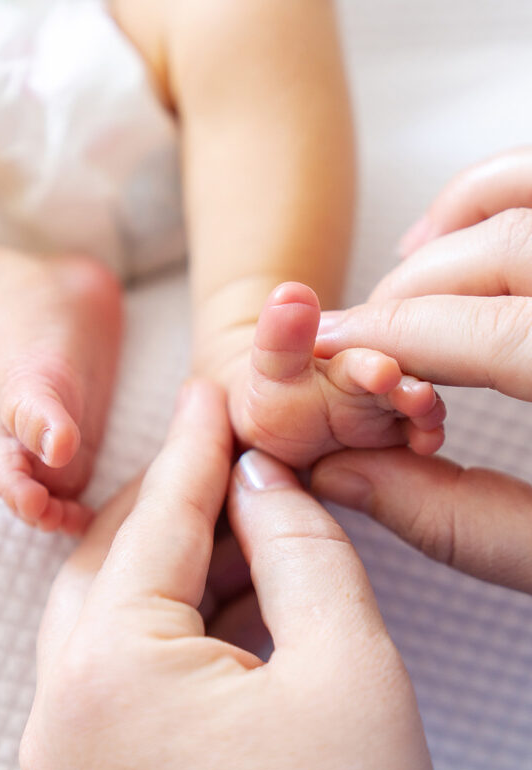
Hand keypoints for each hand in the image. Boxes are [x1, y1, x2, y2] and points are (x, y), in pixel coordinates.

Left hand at [21, 380, 435, 769]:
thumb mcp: (348, 672)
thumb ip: (301, 552)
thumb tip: (262, 481)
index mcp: (107, 674)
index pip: (160, 520)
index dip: (199, 446)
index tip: (216, 391)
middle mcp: (60, 708)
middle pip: (118, 556)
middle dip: (181, 496)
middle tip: (237, 451)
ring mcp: (66, 748)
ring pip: (114, 606)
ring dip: (178, 554)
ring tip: (246, 514)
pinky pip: (120, 662)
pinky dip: (173, 616)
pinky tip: (231, 590)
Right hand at [312, 155, 531, 592]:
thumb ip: (455, 520)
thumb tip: (341, 473)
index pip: (480, 333)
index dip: (384, 338)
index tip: (321, 350)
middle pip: (502, 249)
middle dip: (406, 292)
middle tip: (360, 341)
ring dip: (454, 225)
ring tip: (401, 277)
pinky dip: (507, 189)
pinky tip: (472, 233)